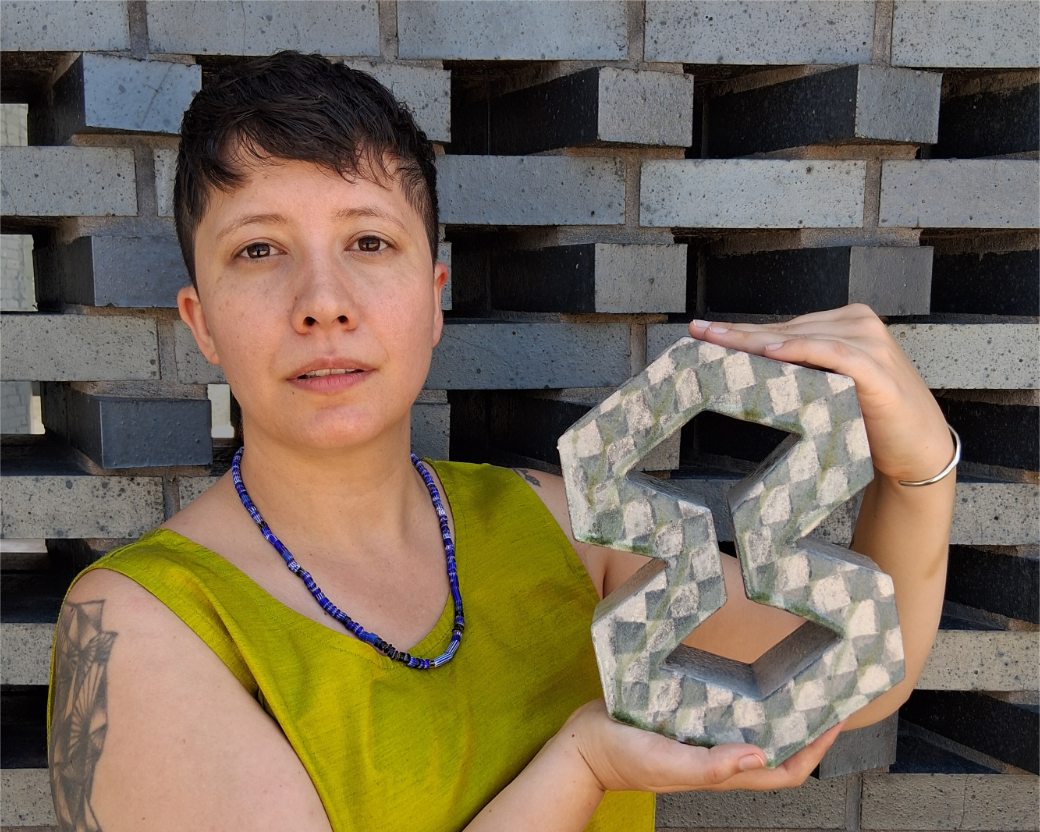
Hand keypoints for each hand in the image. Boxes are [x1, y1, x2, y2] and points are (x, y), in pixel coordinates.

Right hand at [566, 699, 842, 793]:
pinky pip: (726, 711)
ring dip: (778, 710)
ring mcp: (703, 738)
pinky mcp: (686, 719)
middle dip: (804, 726)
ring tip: (795, 679)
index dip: (814, 751)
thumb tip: (758, 755)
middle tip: (823, 692)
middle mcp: (719, 755)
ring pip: (753, 728)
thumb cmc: (623, 757)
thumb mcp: (666, 762)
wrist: (584, 744)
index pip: (783, 771)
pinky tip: (746, 675)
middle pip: (776, 748)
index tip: (835, 719)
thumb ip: (709, 765)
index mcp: (722, 773)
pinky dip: (745, 698)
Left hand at [688, 304, 952, 483]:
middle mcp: (858, 324)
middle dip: (738, 332)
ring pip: (802, 337)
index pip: (782, 327)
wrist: (917, 450)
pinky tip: (769, 351)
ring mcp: (871, 343)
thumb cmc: (868, 419)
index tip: (702, 332)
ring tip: (721, 342)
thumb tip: (746, 368)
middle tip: (699, 332)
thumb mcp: (827, 388)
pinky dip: (801, 350)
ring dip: (758, 340)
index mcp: (844, 324)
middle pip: (785, 330)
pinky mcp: (878, 369)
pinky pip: (833, 353)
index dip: (741, 330)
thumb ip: (800, 371)